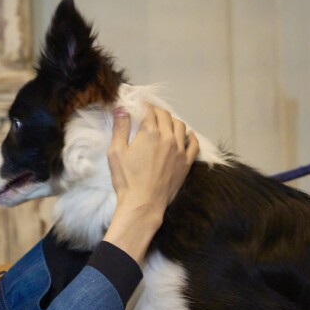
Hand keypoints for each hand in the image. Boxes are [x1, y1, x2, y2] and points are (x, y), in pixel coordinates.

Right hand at [103, 104, 198, 262]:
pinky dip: (190, 136)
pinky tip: (186, 135)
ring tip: (164, 124)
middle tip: (149, 115)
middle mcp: (168, 137)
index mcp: (150, 132)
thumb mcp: (116, 152)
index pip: (150, 110)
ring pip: (180, 126)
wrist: (143, 203)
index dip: (144, 106)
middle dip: (156, 112)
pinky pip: (194, 143)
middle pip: (166, 116)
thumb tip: (121, 108)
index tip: (139, 106)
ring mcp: (180, 150)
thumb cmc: (126, 179)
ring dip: (171, 121)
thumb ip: (119, 128)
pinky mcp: (187, 162)